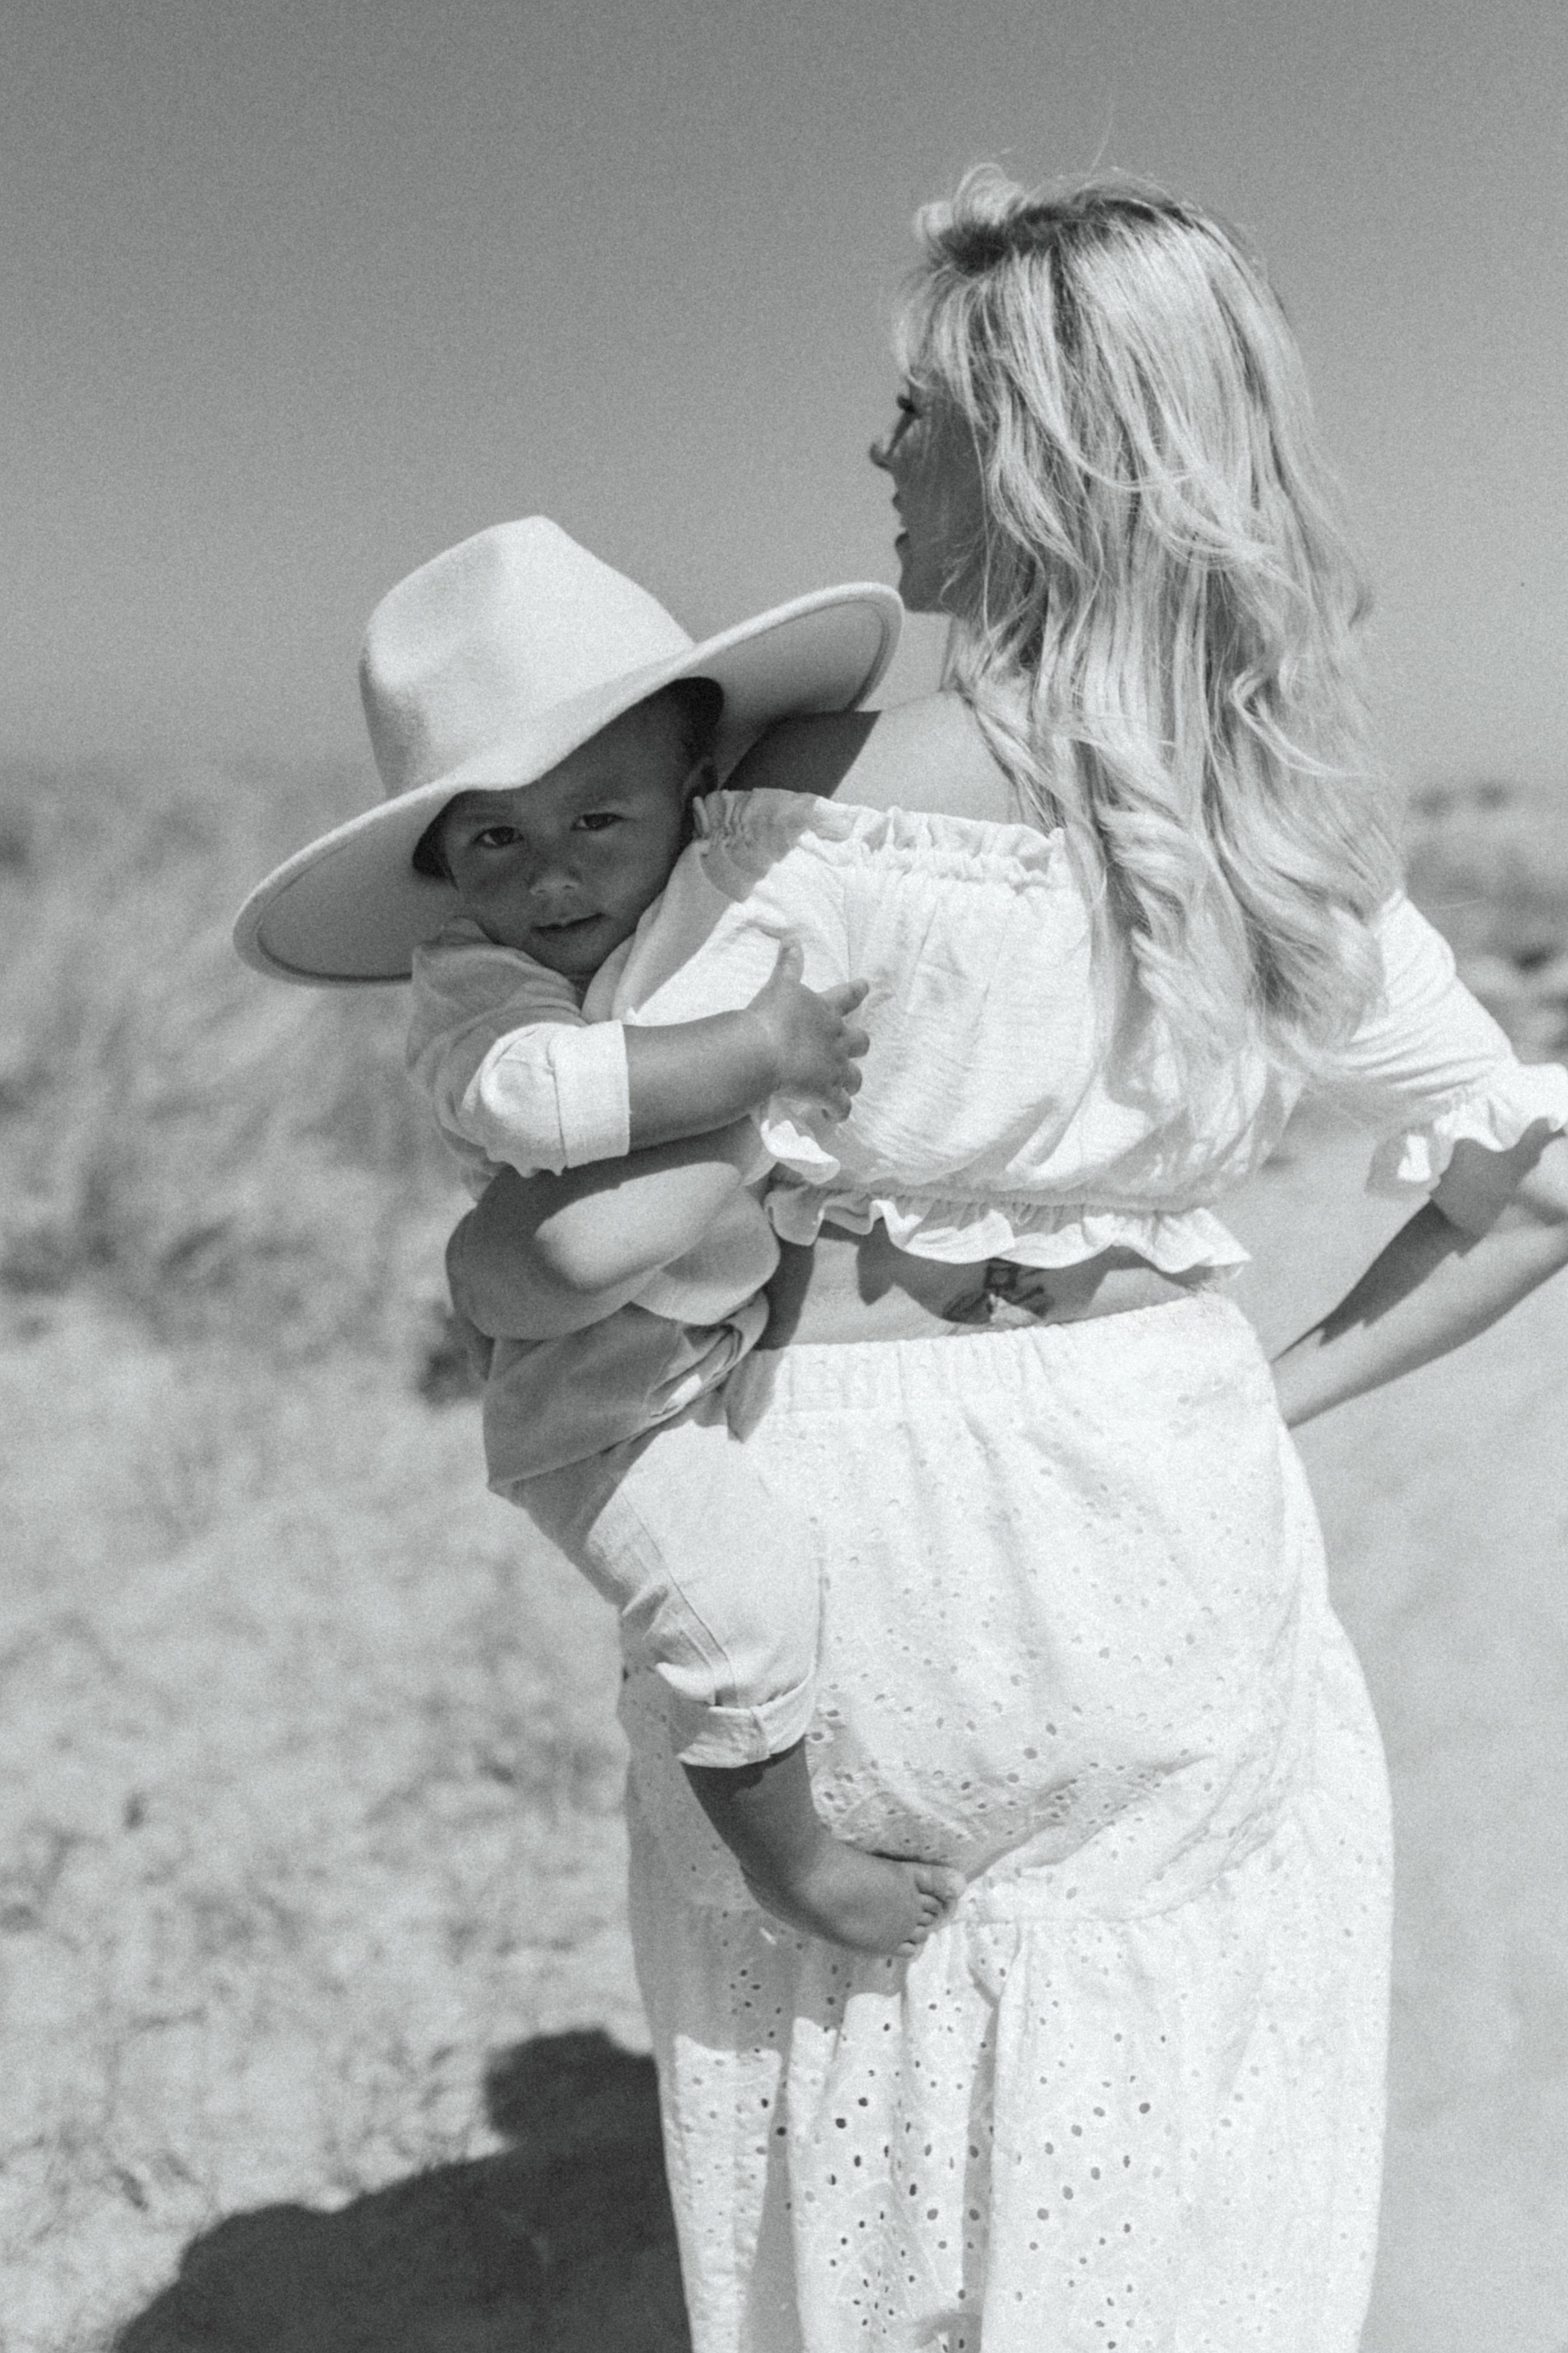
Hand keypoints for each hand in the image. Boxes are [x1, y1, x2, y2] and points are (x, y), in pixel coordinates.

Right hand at [744, 938, 869, 1121]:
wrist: (764, 1049)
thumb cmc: (770, 1015)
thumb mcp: (780, 985)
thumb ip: (788, 964)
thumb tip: (792, 938)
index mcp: (826, 1011)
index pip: (848, 996)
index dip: (857, 991)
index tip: (867, 986)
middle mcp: (837, 1039)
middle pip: (860, 1042)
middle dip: (857, 1046)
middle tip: (853, 1050)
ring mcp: (834, 1067)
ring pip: (854, 1078)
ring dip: (850, 1083)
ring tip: (844, 1090)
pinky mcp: (826, 1092)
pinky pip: (840, 1107)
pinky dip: (838, 1113)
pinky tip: (833, 1118)